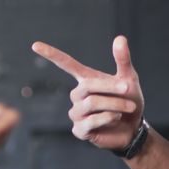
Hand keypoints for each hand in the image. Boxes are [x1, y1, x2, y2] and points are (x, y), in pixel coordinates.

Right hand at [31, 35, 142, 150]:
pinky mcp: (79, 130)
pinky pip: (91, 121)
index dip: (52, 54)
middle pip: (87, 86)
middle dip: (110, 87)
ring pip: (91, 103)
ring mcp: (76, 113)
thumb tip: (120, 38)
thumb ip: (122, 60)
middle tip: (128, 88)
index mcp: (85, 80)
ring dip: (114, 104)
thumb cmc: (129, 102)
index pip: (66, 64)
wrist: (134, 128)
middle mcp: (77, 95)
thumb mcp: (129, 79)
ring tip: (127, 108)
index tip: (35, 44)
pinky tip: (116, 119)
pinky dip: (108, 118)